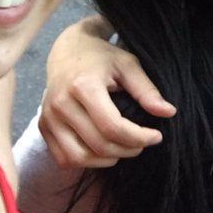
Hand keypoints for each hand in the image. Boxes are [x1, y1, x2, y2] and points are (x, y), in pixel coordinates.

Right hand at [39, 15, 176, 168]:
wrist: (67, 51)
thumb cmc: (101, 57)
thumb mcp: (128, 66)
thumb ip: (146, 90)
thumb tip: (169, 113)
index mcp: (83, 86)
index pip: (112, 126)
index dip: (138, 137)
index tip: (156, 136)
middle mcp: (61, 104)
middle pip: (98, 144)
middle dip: (127, 149)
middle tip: (143, 142)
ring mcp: (48, 117)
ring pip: (79, 157)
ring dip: (107, 160)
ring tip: (124, 147)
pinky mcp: (43, 127)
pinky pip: (64, 158)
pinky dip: (86, 161)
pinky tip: (103, 150)